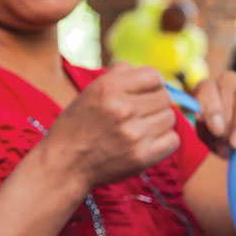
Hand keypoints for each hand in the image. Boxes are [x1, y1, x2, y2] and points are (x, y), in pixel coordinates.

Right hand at [41, 63, 177, 191]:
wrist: (63, 166)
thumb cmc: (76, 128)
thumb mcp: (89, 93)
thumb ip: (116, 77)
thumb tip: (141, 69)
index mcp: (108, 88)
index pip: (154, 75)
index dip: (152, 84)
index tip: (145, 94)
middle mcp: (123, 108)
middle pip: (165, 97)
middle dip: (156, 104)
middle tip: (142, 114)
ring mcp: (134, 134)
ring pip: (170, 118)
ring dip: (160, 123)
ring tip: (142, 129)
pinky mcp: (141, 157)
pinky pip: (172, 140)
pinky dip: (165, 141)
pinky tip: (149, 143)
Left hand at [193, 68, 235, 156]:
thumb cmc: (234, 141)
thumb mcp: (217, 140)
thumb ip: (210, 134)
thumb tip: (215, 130)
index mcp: (211, 91)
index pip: (205, 89)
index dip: (210, 109)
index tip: (217, 130)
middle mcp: (229, 81)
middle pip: (226, 89)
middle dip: (228, 118)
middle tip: (233, 143)